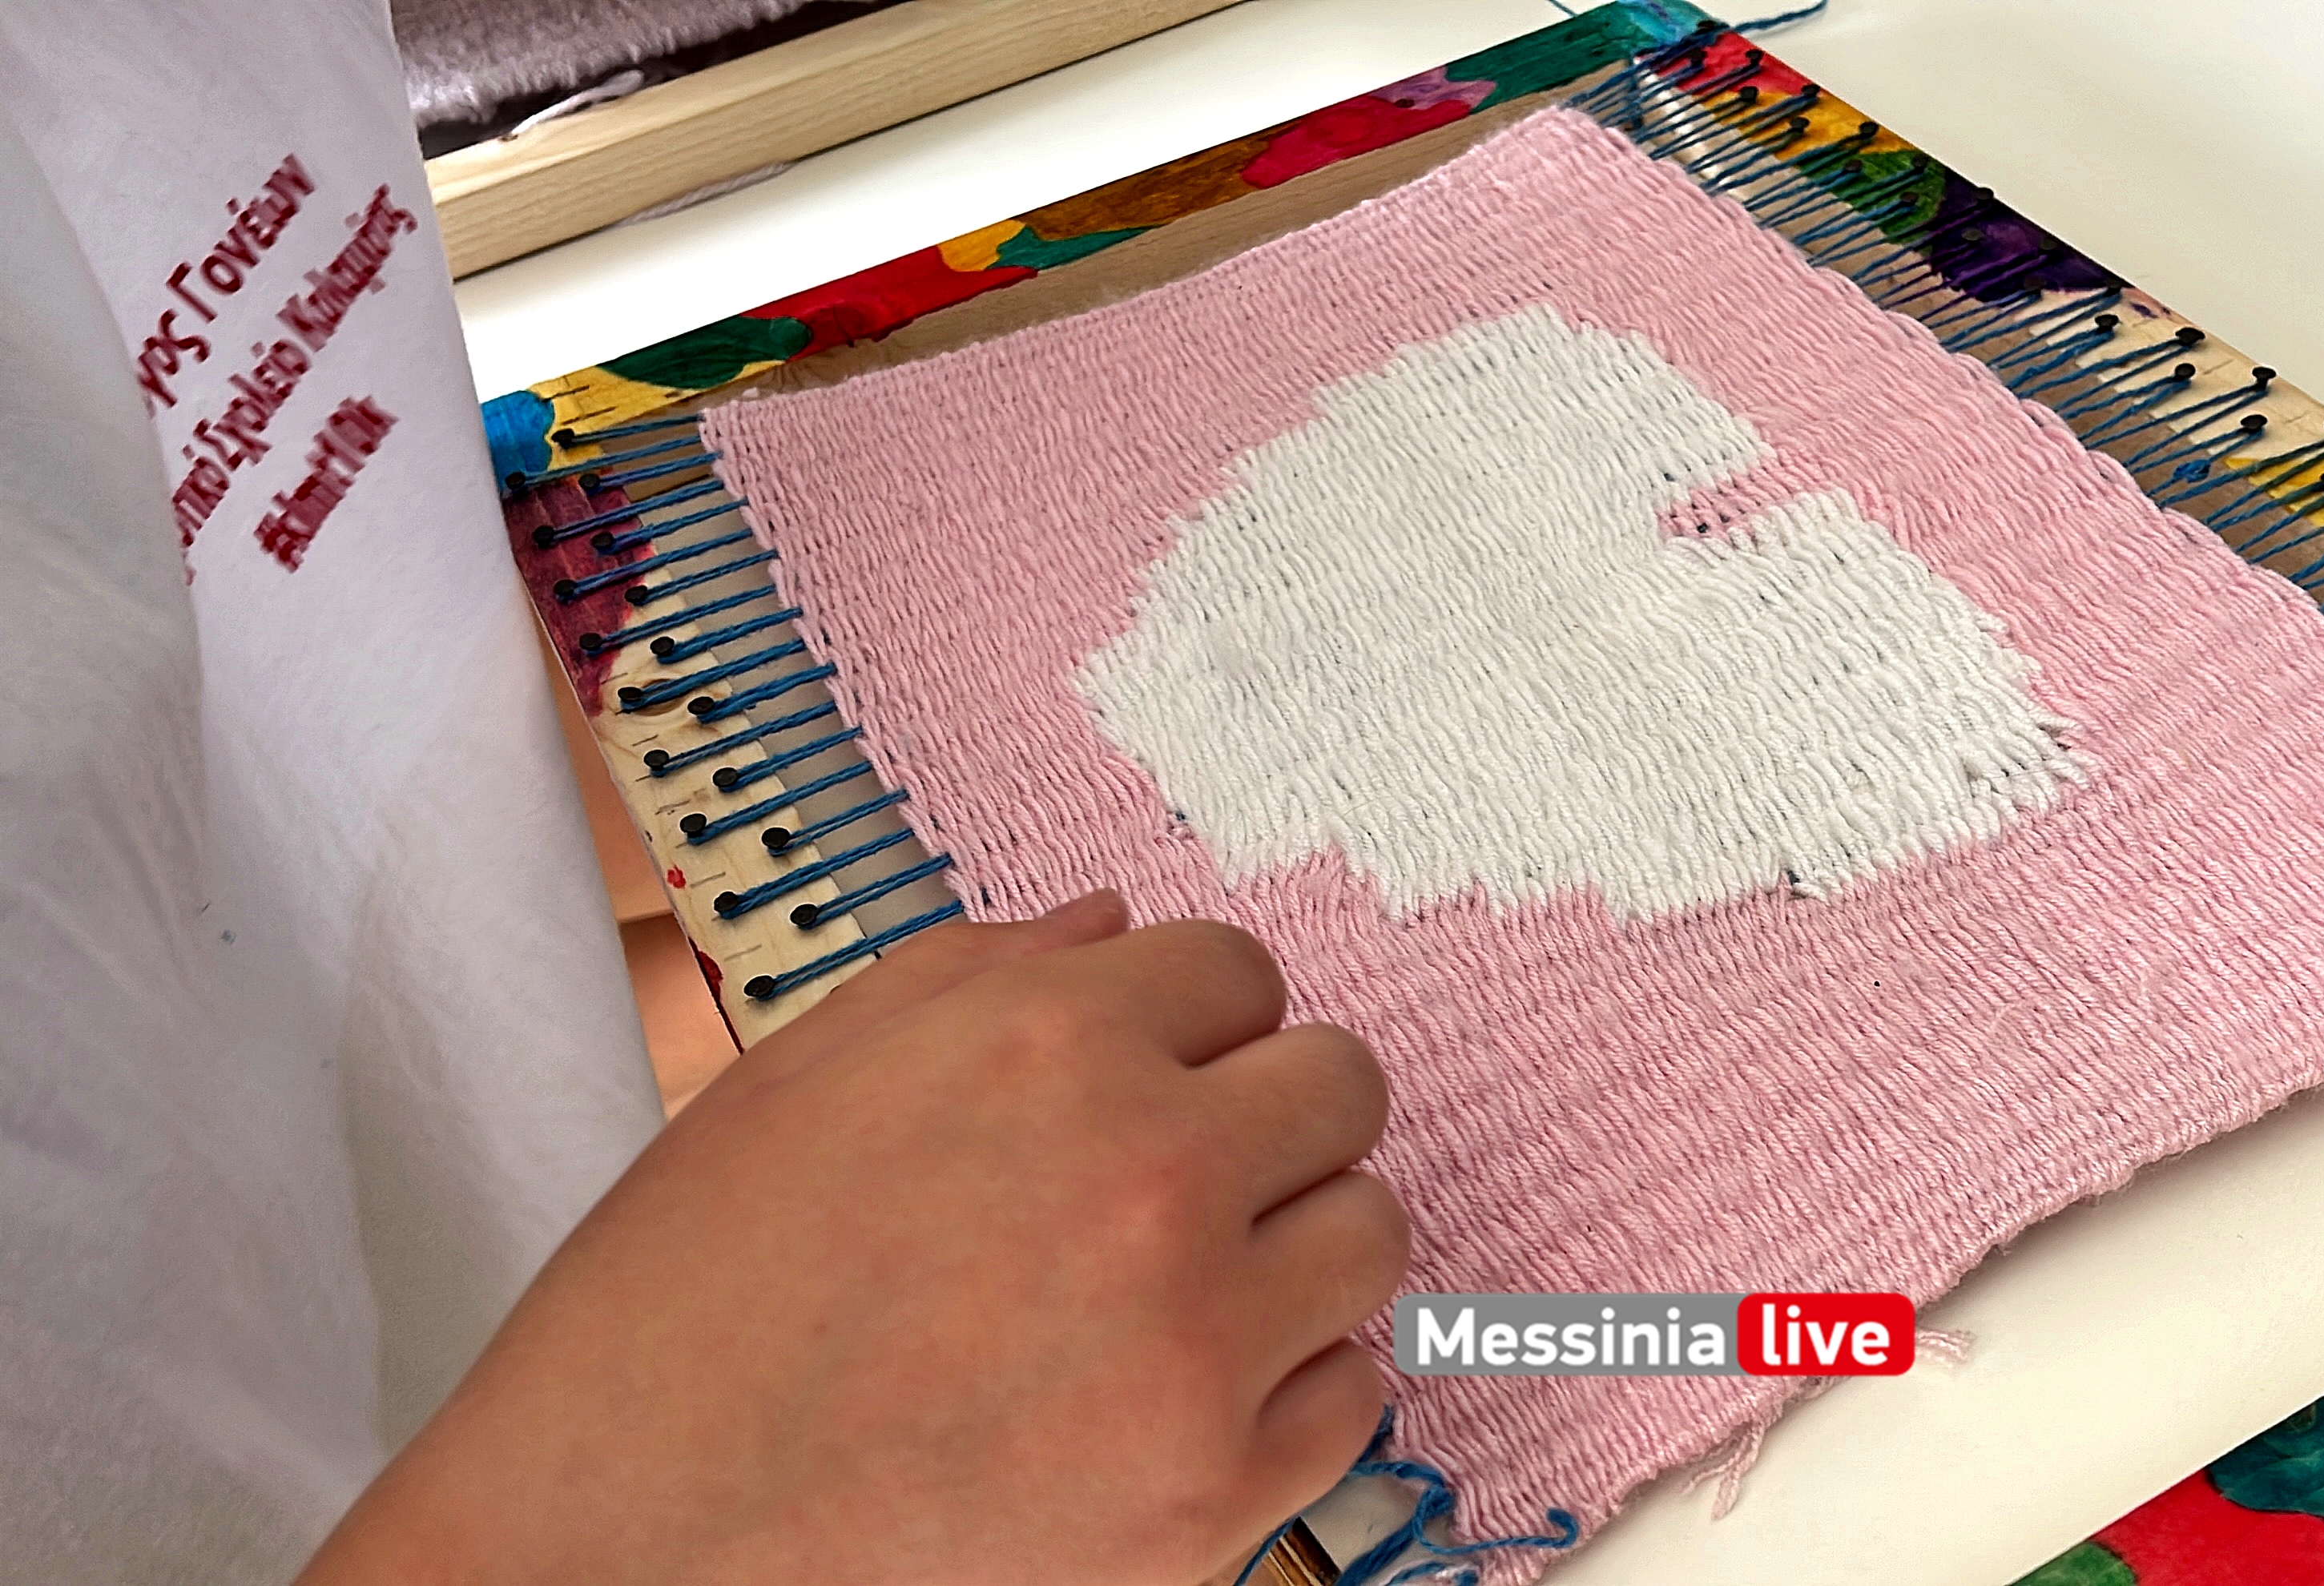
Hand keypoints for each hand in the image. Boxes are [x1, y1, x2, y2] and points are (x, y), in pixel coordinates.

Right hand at [299, 891, 1407, 1585]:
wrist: (615, 1539)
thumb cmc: (683, 1310)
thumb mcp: (798, 1078)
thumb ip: (976, 973)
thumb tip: (1111, 924)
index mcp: (1048, 1043)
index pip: (1242, 970)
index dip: (1193, 1025)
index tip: (1156, 1077)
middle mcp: (1146, 1172)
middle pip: (1340, 1088)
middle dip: (1270, 1118)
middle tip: (1188, 1179)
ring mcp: (1191, 1343)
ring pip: (1370, 1236)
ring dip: (1294, 1249)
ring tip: (1184, 1290)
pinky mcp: (1208, 1497)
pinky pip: (1352, 1397)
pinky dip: (1288, 1391)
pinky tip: (1181, 1396)